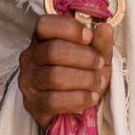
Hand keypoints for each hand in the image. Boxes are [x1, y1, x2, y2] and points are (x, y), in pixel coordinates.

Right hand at [19, 15, 113, 130]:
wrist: (75, 108)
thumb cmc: (82, 75)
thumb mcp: (95, 55)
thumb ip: (100, 42)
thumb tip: (105, 28)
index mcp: (42, 39)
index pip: (45, 25)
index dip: (69, 29)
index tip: (89, 36)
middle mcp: (30, 58)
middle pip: (53, 50)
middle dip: (83, 57)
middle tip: (99, 64)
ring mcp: (29, 82)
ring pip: (56, 76)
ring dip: (84, 79)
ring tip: (97, 82)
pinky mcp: (33, 104)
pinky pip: (55, 101)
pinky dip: (79, 99)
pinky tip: (90, 97)